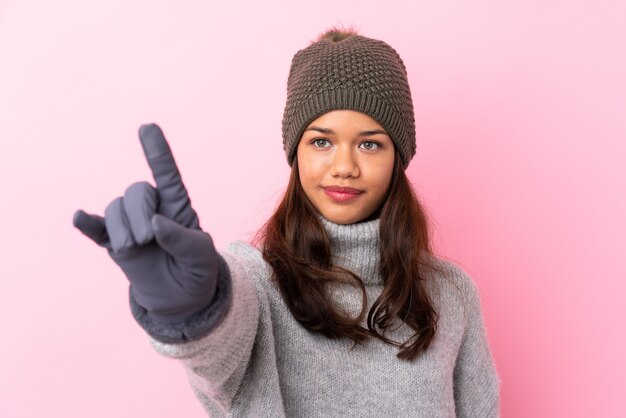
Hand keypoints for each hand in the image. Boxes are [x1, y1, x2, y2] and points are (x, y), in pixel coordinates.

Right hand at [73, 124, 218, 322]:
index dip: (157, 151)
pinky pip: (98, 229)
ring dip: (123, 229)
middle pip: (136, 190)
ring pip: (116, 208)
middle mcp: (152, 209)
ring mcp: (131, 225)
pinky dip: (87, 223)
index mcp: (177, 206)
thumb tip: (155, 224)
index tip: (147, 127)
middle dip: (139, 212)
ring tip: (134, 249)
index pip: (167, 174)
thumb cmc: (197, 270)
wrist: (180, 299)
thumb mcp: (202, 256)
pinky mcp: (114, 243)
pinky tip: (79, 218)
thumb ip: (183, 239)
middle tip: (149, 238)